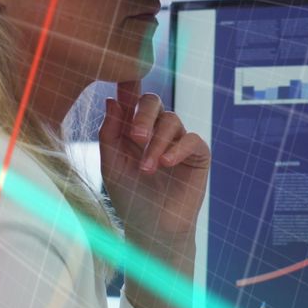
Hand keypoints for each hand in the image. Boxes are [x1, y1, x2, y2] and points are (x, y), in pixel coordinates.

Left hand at [99, 81, 209, 241]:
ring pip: (171, 120)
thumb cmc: (130, 200)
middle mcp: (156, 130)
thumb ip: (109, 134)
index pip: (131, 99)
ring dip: (157, 143)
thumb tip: (111, 100)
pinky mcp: (197, 155)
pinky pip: (191, 139)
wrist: (153, 231)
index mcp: (132, 129)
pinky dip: (177, 149)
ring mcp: (177, 141)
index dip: (128, 85)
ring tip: (147, 169)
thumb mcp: (112, 166)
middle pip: (152, 102)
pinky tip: (166, 164)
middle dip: (143, 115)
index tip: (122, 76)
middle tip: (136, 137)